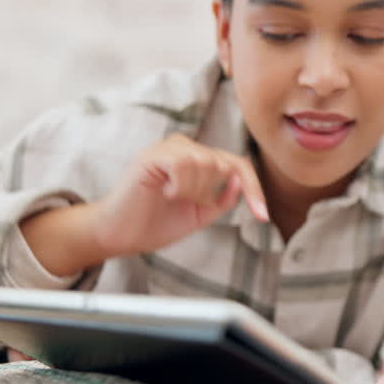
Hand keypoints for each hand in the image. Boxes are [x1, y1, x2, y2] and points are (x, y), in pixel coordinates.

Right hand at [91, 133, 268, 257]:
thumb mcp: (201, 213)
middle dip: (210, 192)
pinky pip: (185, 164)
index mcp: (199, 160)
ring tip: (170, 196)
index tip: (263, 217)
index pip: (239, 166)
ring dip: (193, 190)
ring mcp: (169, 149)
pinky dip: (179, 185)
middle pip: (224, 164)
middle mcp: (186, 148)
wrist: (121, 234)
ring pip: (207, 163)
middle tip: (183, 202)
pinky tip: (164, 191)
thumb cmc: (156, 223)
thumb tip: (241, 180)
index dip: (254, 190)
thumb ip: (224, 198)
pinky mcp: (153, 155)